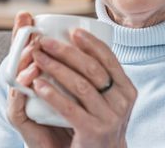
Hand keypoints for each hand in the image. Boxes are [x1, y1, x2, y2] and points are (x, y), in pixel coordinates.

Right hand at [6, 12, 72, 146]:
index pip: (25, 50)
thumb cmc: (75, 118)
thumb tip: (88, 38)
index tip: (25, 13)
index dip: (22, 32)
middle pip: (16, 58)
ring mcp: (19, 103)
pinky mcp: (20, 120)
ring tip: (34, 49)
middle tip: (28, 24)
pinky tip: (34, 77)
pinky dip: (26, 88)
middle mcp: (23, 87)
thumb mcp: (78, 89)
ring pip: (15, 77)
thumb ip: (79, 67)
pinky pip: (18, 102)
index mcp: (35, 76)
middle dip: (21, 39)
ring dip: (23, 60)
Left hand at [31, 28, 136, 147]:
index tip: (72, 31)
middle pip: (92, 69)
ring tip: (38, 58)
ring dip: (56, 68)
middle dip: (66, 52)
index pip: (109, 58)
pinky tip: (38, 85)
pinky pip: (70, 108)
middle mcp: (122, 102)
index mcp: (126, 89)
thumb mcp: (108, 98)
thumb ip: (100, 77)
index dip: (90, 42)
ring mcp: (109, 118)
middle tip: (44, 42)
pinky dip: (53, 94)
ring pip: (80, 85)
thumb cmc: (98, 122)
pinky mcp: (93, 132)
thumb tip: (80, 40)